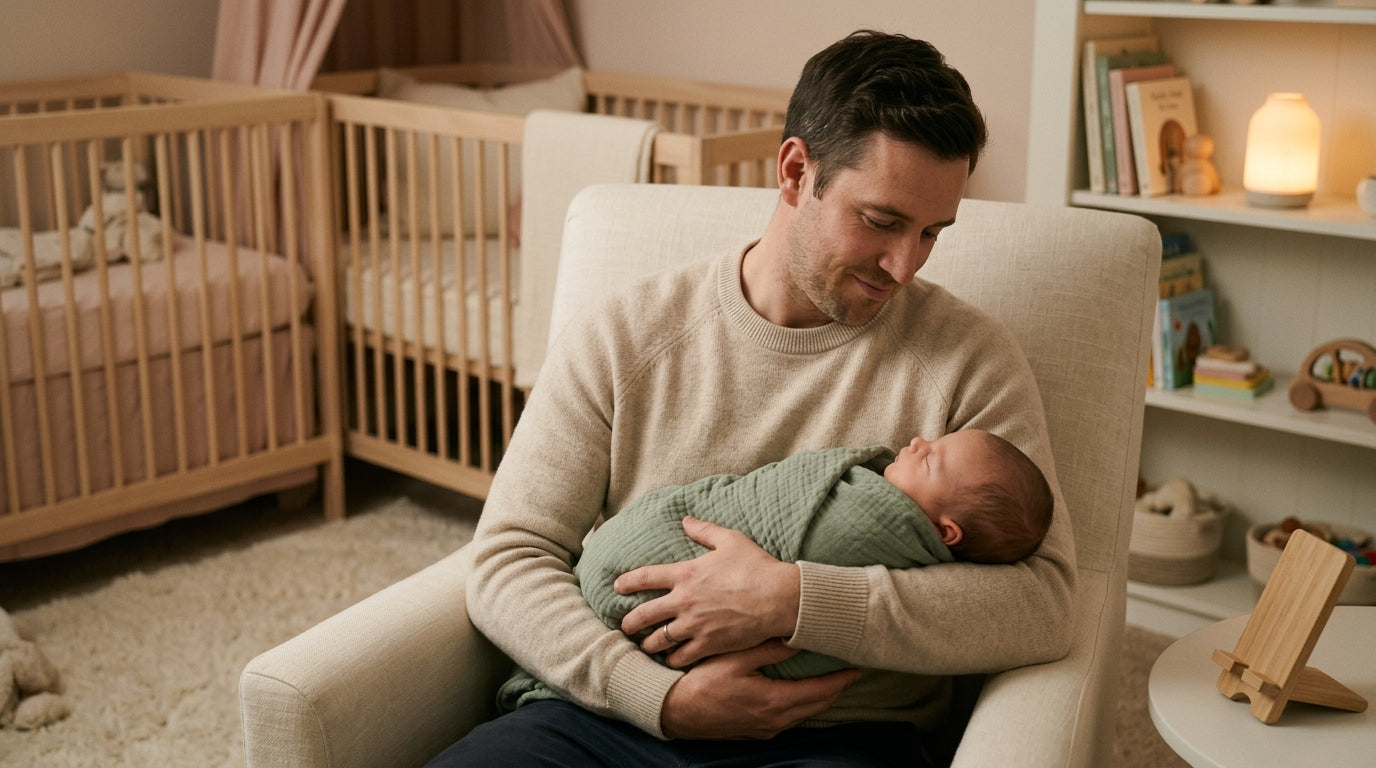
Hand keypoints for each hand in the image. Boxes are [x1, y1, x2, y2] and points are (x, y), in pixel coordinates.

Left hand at [615, 516, 799, 666]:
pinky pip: (680, 657)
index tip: (617, 587)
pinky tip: (671, 660)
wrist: (778, 598)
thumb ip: (704, 530)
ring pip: (658, 640)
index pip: (645, 577)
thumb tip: (686, 519)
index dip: (627, 582)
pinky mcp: (708, 644)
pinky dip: (673, 659)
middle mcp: (683, 601)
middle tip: (625, 626)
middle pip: (644, 614)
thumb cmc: (756, 567)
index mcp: (685, 574)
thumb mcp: (730, 540)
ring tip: (645, 646)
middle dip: (629, 622)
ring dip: (648, 644)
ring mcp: (694, 625)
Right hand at [660, 640, 859, 739]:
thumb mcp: (734, 658)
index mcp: (774, 701)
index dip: (841, 680)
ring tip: (832, 681)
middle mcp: (775, 720)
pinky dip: (803, 707)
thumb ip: (768, 648)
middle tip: (849, 672)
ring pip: (805, 715)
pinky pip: (790, 720)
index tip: (856, 667)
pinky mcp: (756, 732)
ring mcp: (766, 730)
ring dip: (820, 699)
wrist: (675, 712)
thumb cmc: (701, 682)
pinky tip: (802, 695)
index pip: (820, 692)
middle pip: (818, 706)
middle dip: (836, 689)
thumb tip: (797, 638)